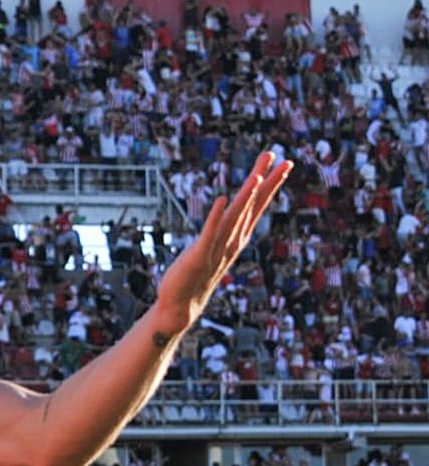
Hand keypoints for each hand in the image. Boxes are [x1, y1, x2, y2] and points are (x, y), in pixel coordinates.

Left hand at [152, 151, 291, 334]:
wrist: (181, 306)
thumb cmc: (194, 275)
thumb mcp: (213, 248)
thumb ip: (223, 232)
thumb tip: (229, 214)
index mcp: (237, 238)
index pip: (258, 206)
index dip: (272, 184)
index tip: (285, 163)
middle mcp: (233, 241)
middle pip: (253, 207)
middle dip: (268, 183)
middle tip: (285, 159)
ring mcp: (218, 249)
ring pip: (235, 218)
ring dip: (246, 197)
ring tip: (257, 175)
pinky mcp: (199, 256)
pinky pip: (209, 233)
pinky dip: (216, 217)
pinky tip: (222, 200)